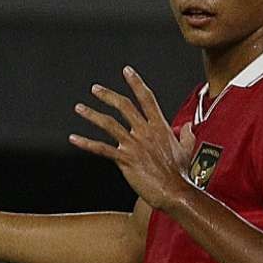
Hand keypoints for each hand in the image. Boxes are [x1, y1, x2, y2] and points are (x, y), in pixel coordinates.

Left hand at [70, 68, 193, 211]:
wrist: (175, 191)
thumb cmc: (180, 174)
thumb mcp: (187, 149)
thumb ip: (186, 134)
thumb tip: (188, 126)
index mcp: (159, 127)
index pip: (146, 98)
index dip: (136, 83)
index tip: (127, 71)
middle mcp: (145, 132)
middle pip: (124, 106)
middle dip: (108, 95)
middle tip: (95, 89)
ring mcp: (134, 145)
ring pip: (109, 123)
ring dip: (92, 114)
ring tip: (79, 108)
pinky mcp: (125, 159)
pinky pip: (101, 149)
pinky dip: (86, 143)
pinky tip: (74, 138)